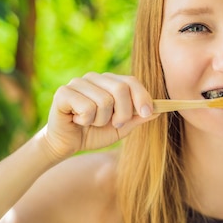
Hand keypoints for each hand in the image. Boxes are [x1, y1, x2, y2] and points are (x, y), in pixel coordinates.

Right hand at [41, 72, 156, 158]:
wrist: (66, 144)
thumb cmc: (93, 133)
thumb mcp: (121, 128)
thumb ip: (137, 118)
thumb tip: (158, 110)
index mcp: (109, 82)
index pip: (131, 81)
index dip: (142, 97)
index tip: (146, 113)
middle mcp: (94, 78)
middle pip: (121, 89)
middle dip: (123, 112)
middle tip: (114, 123)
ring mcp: (78, 83)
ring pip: (104, 101)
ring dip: (100, 120)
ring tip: (90, 122)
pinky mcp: (63, 92)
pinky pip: (86, 107)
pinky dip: (85, 120)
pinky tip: (77, 121)